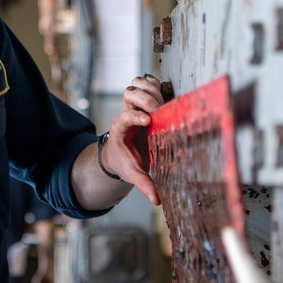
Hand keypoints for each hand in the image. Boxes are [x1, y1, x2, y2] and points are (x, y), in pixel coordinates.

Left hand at [103, 74, 166, 204]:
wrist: (119, 152)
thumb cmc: (126, 161)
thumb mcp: (133, 173)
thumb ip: (144, 184)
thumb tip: (156, 199)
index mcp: (120, 130)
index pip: (124, 117)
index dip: (134, 116)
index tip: (147, 120)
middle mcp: (126, 113)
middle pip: (130, 95)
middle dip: (145, 100)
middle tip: (159, 110)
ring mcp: (133, 105)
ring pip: (136, 85)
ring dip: (149, 89)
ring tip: (162, 100)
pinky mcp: (142, 100)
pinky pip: (146, 83)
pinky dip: (154, 83)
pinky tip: (164, 93)